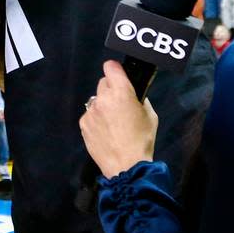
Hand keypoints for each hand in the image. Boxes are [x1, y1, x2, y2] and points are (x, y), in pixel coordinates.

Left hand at [79, 60, 157, 177]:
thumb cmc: (142, 140)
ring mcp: (90, 112)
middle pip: (103, 82)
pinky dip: (96, 119)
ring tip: (112, 121)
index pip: (111, 67)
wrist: (126, 166)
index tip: (120, 76)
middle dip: (111, 89)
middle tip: (120, 103)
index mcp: (121, 92)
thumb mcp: (150, 115)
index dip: (116, 70)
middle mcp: (102, 98)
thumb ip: (140, 99)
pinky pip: (90, 115)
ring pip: (96, 99)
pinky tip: (105, 132)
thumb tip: (133, 94)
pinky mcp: (83, 124)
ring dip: (103, 105)